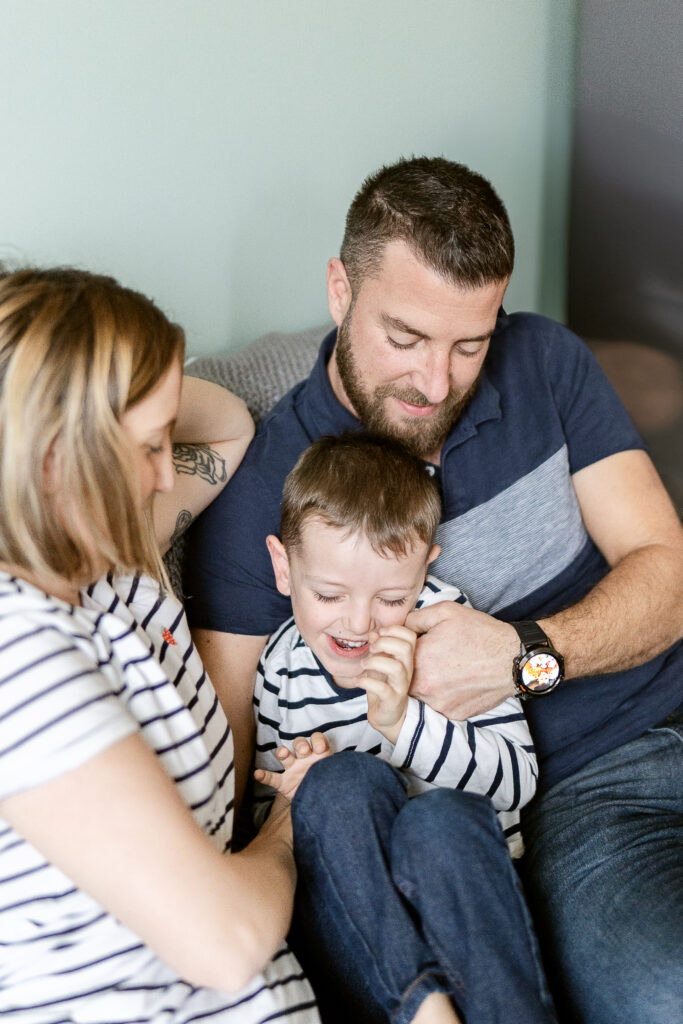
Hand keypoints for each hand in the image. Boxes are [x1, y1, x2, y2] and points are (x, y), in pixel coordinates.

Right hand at [253, 732, 332, 802]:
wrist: (322, 803)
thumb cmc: (331, 784)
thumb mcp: (337, 773)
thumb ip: (339, 769)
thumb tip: (349, 772)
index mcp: (319, 754)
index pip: (318, 739)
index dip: (318, 741)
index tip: (321, 749)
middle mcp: (305, 758)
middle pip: (299, 744)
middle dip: (301, 745)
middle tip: (305, 751)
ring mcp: (293, 769)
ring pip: (285, 756)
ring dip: (283, 753)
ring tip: (284, 754)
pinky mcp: (284, 783)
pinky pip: (272, 778)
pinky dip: (264, 776)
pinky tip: (258, 774)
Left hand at [355, 625, 415, 743]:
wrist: (388, 717)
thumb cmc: (384, 686)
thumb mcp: (379, 664)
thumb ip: (377, 648)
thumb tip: (373, 632)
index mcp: (405, 658)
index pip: (410, 637)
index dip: (395, 630)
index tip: (379, 632)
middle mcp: (407, 670)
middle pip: (406, 648)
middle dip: (385, 643)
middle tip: (371, 648)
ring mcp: (401, 686)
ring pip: (396, 668)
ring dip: (375, 662)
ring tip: (363, 664)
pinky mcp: (392, 700)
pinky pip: (382, 689)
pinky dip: (367, 682)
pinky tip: (358, 680)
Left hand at [405, 601, 518, 718]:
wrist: (513, 659)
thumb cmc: (480, 633)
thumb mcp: (445, 612)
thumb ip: (414, 618)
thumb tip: (397, 627)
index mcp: (418, 660)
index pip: (393, 657)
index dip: (399, 651)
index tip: (410, 647)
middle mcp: (425, 686)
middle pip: (404, 679)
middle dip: (411, 669)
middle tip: (430, 659)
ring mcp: (439, 704)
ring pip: (421, 695)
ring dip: (427, 684)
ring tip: (445, 670)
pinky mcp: (454, 714)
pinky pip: (439, 706)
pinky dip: (443, 695)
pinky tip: (456, 682)